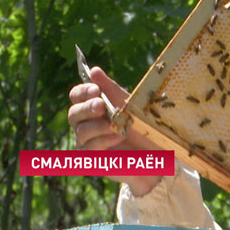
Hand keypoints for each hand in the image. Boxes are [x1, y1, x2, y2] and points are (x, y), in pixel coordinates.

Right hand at [68, 66, 161, 195]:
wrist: (156, 151)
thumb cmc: (142, 125)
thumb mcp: (129, 103)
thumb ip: (110, 88)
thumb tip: (93, 70)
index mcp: (92, 107)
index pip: (76, 96)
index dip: (82, 91)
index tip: (95, 89)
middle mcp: (86, 124)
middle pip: (74, 113)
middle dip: (87, 108)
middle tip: (101, 106)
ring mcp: (87, 142)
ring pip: (81, 131)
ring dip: (99, 126)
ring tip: (116, 125)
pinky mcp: (93, 159)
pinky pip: (89, 148)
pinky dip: (103, 140)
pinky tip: (118, 136)